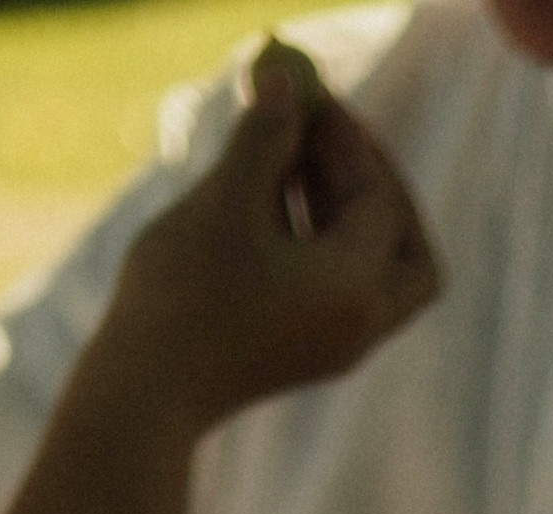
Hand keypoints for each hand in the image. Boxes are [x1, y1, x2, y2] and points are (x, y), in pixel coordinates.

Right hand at [96, 41, 440, 432]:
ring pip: (373, 272)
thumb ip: (264, 138)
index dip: (348, 140)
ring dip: (341, 210)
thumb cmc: (183, 296)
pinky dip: (319, 242)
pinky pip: (337, 290)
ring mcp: (335, 348)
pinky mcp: (304, 356)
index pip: (378, 200)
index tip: (310, 97)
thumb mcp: (225, 201)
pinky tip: (267, 204)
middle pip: (409, 251)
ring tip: (284, 158)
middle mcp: (360, 327)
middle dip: (376, 187)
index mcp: (356, 290)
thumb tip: (285, 79)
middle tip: (329, 138)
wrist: (144, 394)